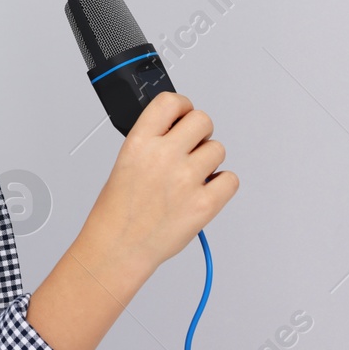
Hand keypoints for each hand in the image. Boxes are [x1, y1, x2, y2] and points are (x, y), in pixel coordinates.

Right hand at [77, 92, 238, 275]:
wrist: (119, 247)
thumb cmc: (118, 210)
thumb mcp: (126, 162)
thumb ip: (153, 141)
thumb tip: (179, 129)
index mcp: (139, 142)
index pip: (171, 102)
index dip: (182, 106)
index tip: (183, 115)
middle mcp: (163, 156)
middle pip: (203, 120)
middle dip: (199, 133)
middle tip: (191, 148)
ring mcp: (186, 179)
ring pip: (218, 150)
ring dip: (208, 161)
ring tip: (190, 178)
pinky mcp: (205, 203)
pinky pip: (231, 179)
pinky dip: (221, 185)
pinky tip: (203, 191)